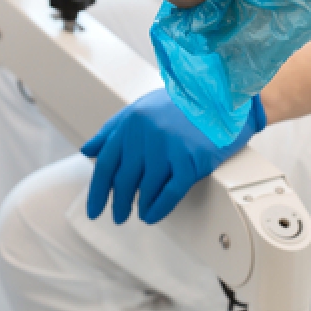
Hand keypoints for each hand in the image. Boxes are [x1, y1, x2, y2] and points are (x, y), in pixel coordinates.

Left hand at [82, 89, 266, 224]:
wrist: (221, 95)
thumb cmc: (183, 101)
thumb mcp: (143, 107)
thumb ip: (114, 128)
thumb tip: (89, 150)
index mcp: (132, 121)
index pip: (106, 164)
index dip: (97, 191)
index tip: (94, 209)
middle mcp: (147, 134)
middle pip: (124, 179)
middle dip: (119, 203)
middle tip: (118, 216)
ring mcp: (170, 147)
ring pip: (147, 188)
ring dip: (140, 206)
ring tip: (140, 214)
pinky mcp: (191, 159)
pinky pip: (170, 192)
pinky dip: (159, 208)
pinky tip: (153, 215)